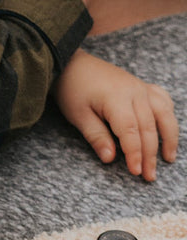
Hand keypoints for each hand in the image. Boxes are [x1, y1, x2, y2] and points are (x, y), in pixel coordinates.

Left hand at [53, 50, 177, 180]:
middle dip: (150, 154)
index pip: (131, 132)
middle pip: (148, 127)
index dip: (135, 154)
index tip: (136, 172)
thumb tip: (110, 159)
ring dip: (168, 137)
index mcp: (116, 99)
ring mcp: (140, 87)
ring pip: (163, 114)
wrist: (71, 63)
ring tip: (168, 158)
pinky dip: (168, 115)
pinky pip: (162, 100)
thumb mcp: (78, 115)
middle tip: (149, 176)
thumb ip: (96, 136)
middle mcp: (134, 92)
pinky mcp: (141, 85)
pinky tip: (167, 129)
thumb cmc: (72, 89)